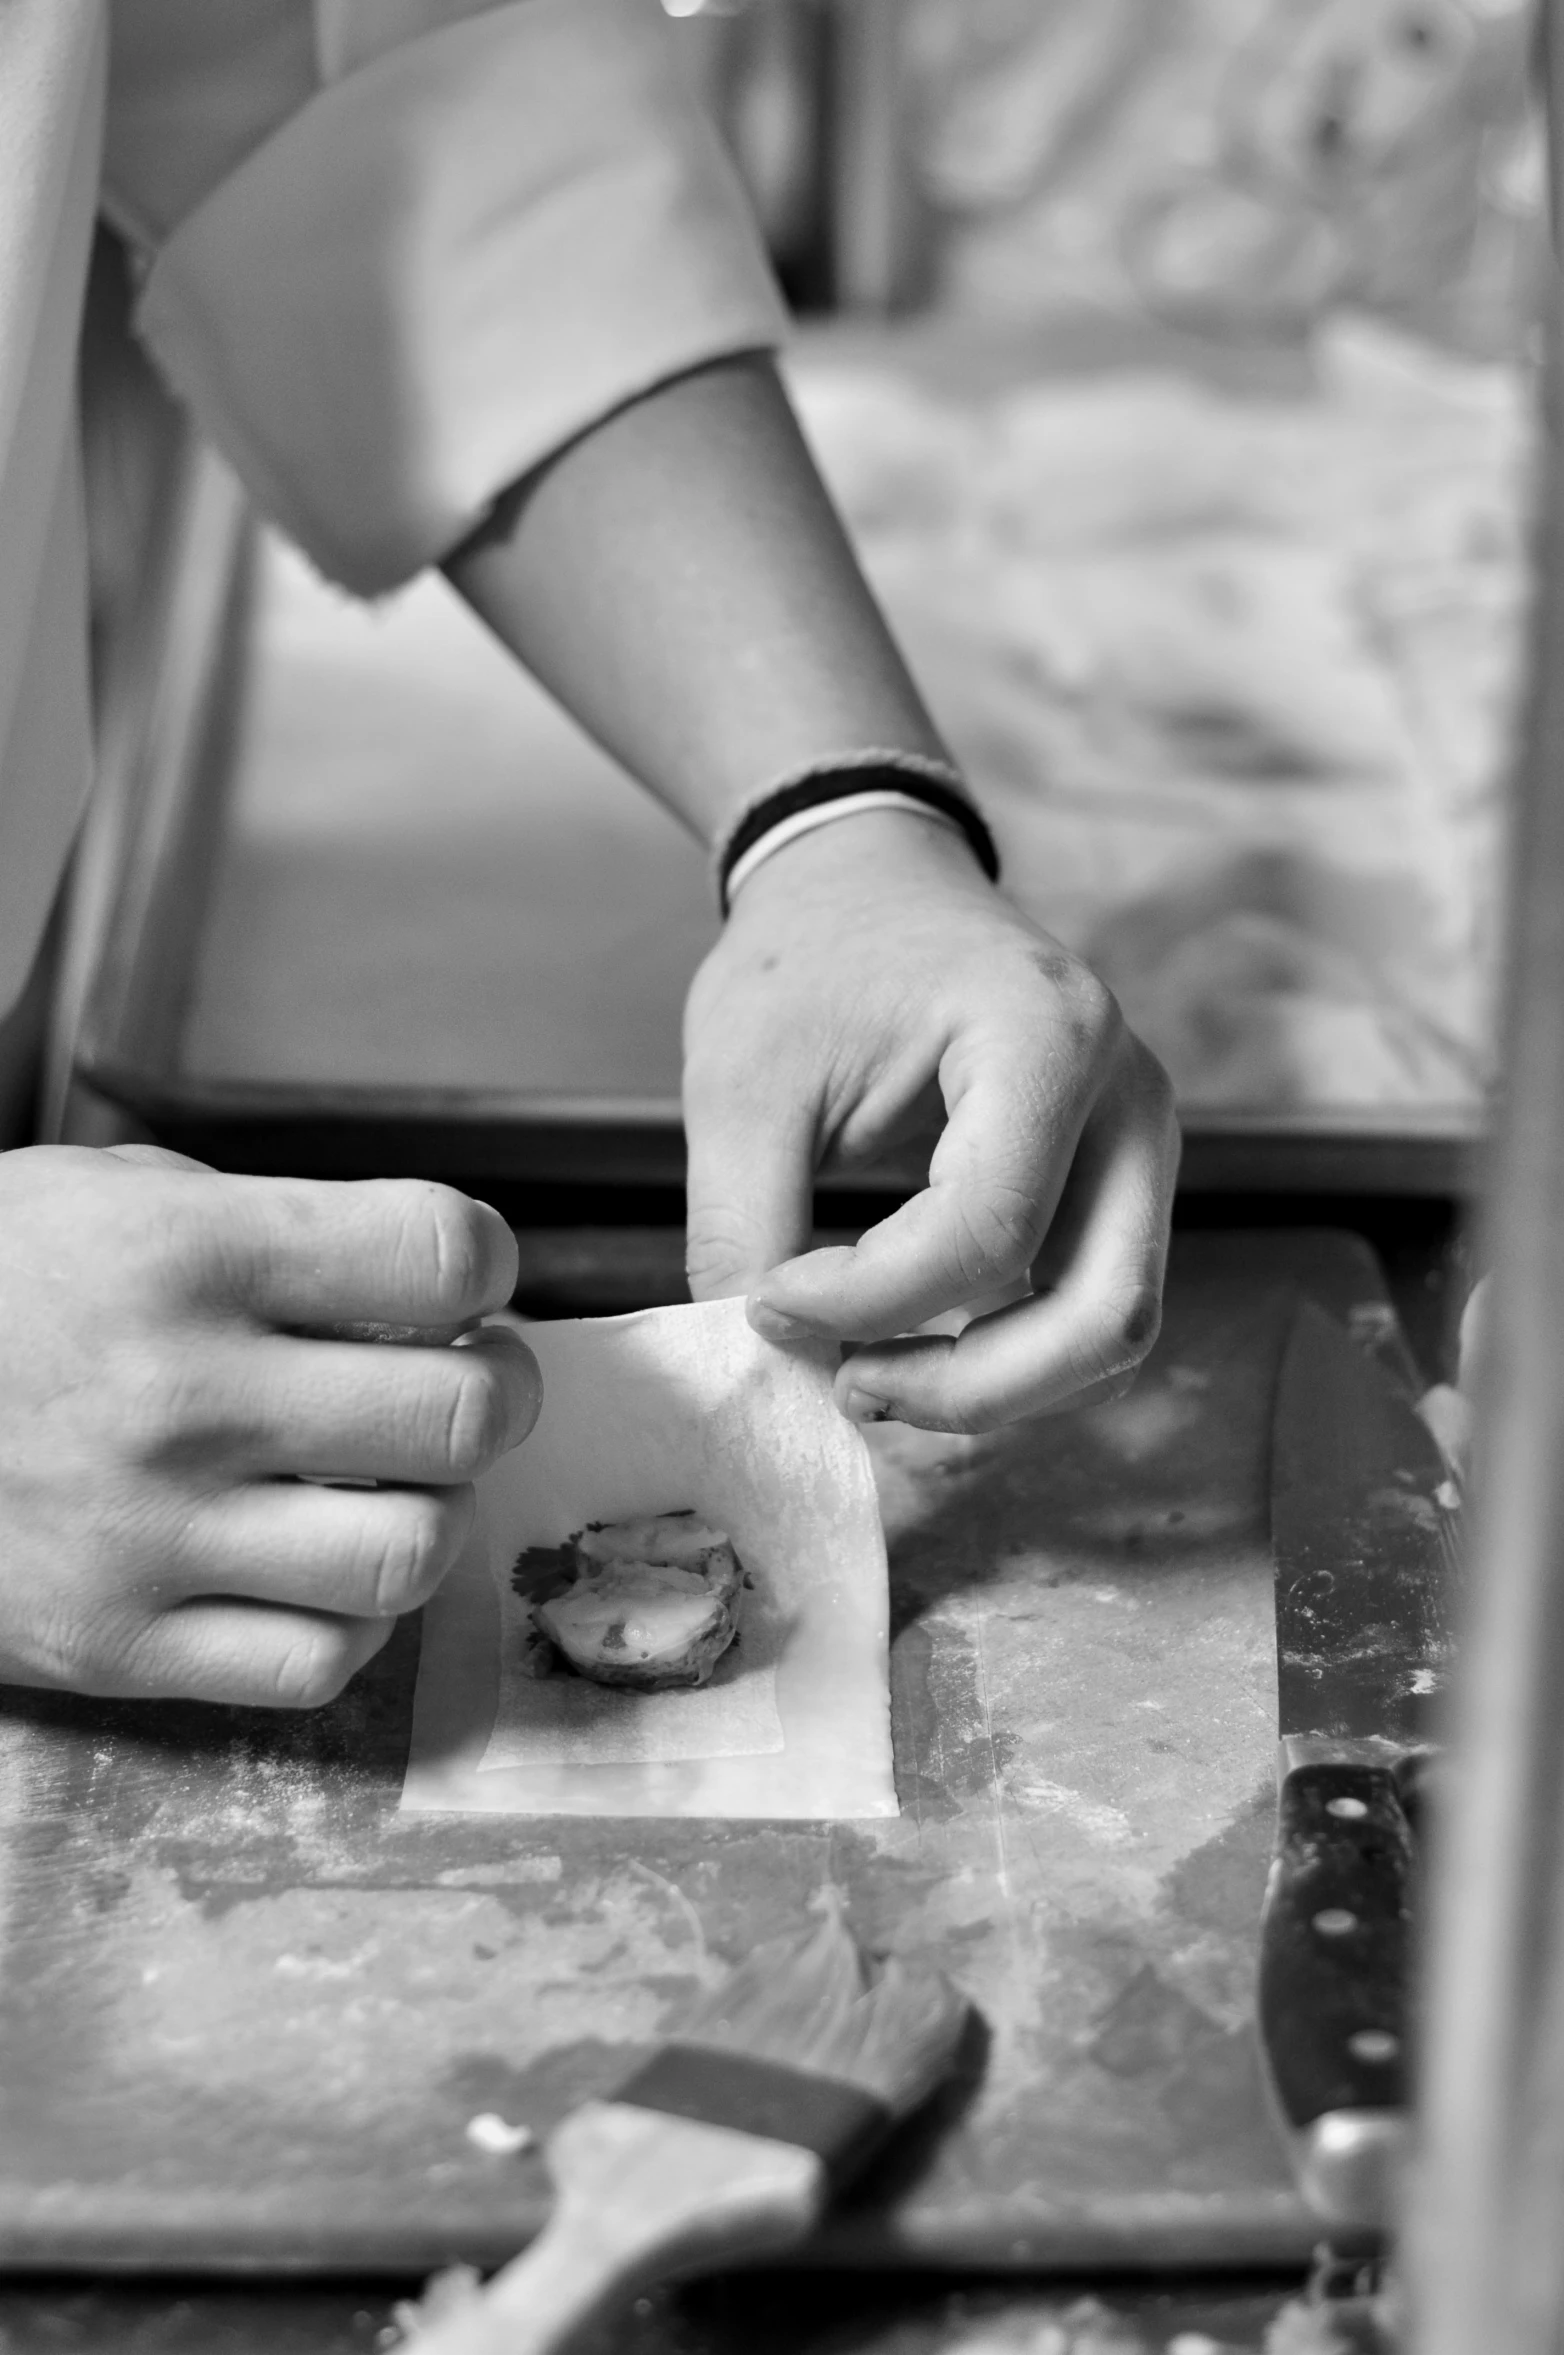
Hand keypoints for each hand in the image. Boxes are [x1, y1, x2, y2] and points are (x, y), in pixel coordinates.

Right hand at [0, 1146, 539, 1705]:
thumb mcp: (114, 1196)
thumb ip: (278, 1231)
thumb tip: (439, 1292)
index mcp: (185, 1252)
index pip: (439, 1255)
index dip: (484, 1264)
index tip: (460, 1282)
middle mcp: (179, 1395)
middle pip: (462, 1414)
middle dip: (498, 1392)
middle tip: (466, 1382)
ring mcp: (150, 1534)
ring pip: (412, 1553)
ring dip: (432, 1510)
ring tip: (393, 1480)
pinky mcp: (121, 1647)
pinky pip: (323, 1659)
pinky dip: (354, 1614)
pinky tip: (321, 1563)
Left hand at [683, 813, 1178, 1431]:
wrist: (865, 883)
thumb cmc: (807, 960)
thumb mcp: (740, 1086)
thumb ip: (743, 1231)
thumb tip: (766, 1367)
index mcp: (1048, 1036)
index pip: (986, 1231)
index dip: (869, 1302)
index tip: (769, 1299)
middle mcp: (1129, 1096)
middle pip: (1100, 1313)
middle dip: (966, 1388)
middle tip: (846, 1387)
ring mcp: (1140, 1145)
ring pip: (1107, 1330)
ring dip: (991, 1389)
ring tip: (865, 1377)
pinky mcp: (1117, 1184)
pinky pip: (1084, 1307)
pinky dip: (1004, 1359)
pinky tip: (905, 1349)